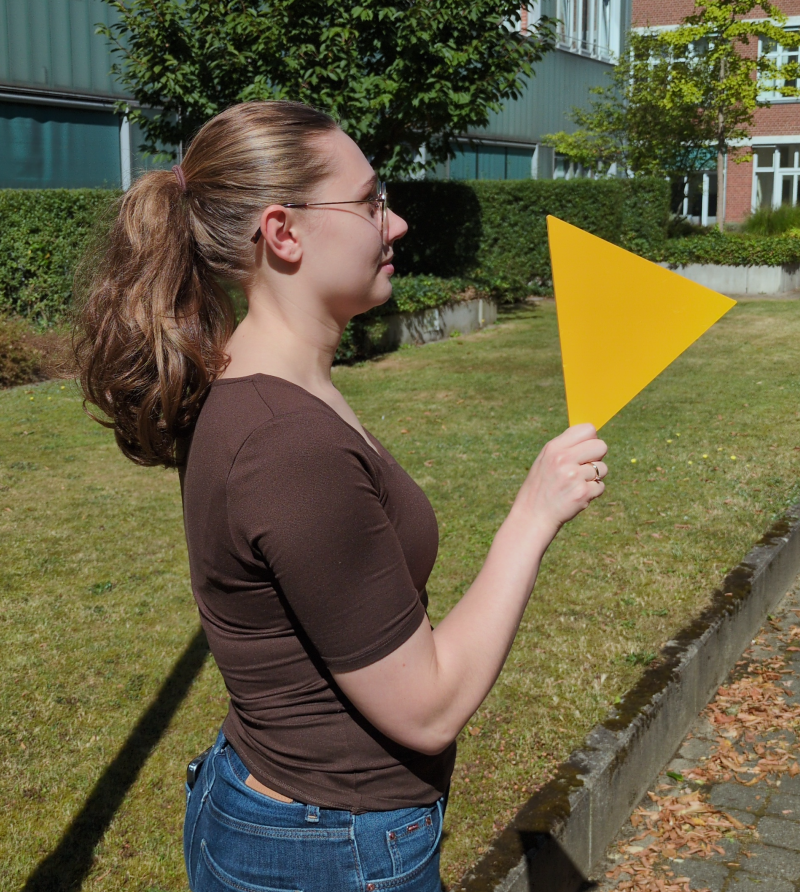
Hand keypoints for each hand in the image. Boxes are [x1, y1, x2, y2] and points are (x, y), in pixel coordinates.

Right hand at [512, 423, 607, 538]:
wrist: (533, 516)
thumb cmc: (541, 486)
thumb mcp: (545, 460)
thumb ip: (565, 446)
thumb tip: (593, 433)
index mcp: (554, 448)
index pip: (587, 429)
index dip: (591, 439)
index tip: (586, 450)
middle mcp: (563, 459)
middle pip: (601, 446)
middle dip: (597, 457)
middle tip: (584, 468)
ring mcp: (573, 476)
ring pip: (603, 469)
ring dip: (594, 478)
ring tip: (576, 485)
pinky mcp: (582, 493)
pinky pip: (600, 486)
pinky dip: (592, 492)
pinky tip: (576, 496)